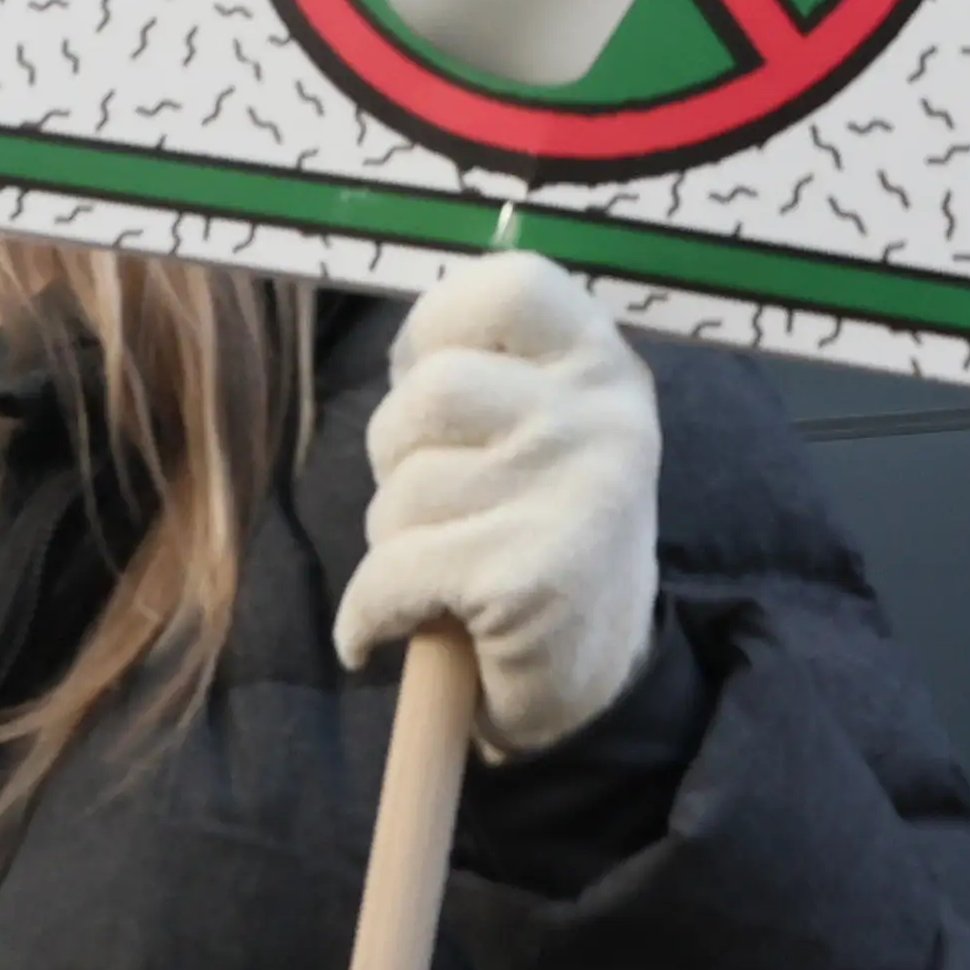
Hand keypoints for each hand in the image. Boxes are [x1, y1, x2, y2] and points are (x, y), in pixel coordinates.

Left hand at [333, 250, 663, 756]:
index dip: (441, 322)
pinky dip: (367, 614)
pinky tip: (384, 633)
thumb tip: (408, 350)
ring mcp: (570, 495)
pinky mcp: (527, 579)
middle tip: (436, 505)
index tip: (425, 374)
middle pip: (428, 393)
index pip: (511, 284)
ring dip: (393, 543)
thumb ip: (496, 373)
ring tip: (441, 574)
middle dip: (397, 456)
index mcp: (602, 366)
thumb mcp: (550, 429)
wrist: (597, 685)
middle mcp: (599, 418)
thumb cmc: (545, 533)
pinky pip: (389, 575)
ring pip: (401, 491)